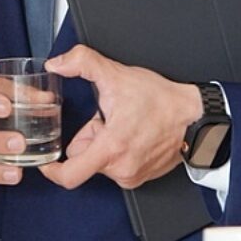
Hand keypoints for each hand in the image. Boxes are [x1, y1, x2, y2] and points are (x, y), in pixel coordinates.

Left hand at [38, 45, 200, 190]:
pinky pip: (117, 166)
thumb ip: (83, 63)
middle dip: (90, 137)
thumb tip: (57, 64)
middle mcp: (121, 169)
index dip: (52, 170)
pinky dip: (119, 151)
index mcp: (111, 148)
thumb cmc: (162, 99)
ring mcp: (132, 176)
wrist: (195, 116)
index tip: (45, 162)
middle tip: (109, 118)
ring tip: (125, 124)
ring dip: (105, 143)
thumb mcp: (118, 74)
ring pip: (101, 161)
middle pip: (85, 158)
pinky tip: (133, 134)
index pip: (70, 176)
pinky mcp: (141, 178)